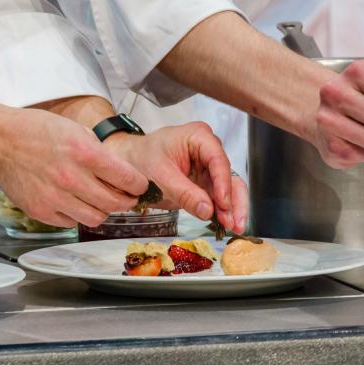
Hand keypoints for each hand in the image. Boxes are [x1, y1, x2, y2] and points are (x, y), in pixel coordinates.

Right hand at [0, 107, 148, 227]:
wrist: (0, 142)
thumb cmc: (37, 131)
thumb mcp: (76, 130)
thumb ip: (99, 152)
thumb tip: (119, 173)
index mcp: (84, 153)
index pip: (127, 178)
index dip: (139, 185)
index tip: (140, 186)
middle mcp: (72, 178)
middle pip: (115, 203)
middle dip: (127, 201)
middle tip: (127, 197)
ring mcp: (56, 198)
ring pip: (97, 218)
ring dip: (104, 211)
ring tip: (100, 201)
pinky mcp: (42, 211)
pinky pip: (72, 222)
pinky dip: (77, 215)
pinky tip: (74, 202)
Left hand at [104, 122, 247, 233]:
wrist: (128, 163)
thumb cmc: (140, 158)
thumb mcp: (160, 175)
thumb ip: (184, 192)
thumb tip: (207, 210)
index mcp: (198, 137)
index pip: (217, 159)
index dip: (223, 183)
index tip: (223, 204)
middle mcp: (208, 150)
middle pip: (229, 175)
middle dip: (233, 200)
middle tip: (235, 221)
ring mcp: (208, 167)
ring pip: (228, 188)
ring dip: (231, 209)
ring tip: (233, 227)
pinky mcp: (204, 183)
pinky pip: (217, 198)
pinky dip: (222, 211)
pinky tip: (226, 224)